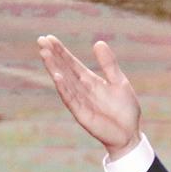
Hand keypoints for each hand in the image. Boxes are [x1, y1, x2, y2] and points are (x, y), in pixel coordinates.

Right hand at [37, 35, 142, 155]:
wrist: (130, 134)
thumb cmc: (124, 109)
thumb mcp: (120, 81)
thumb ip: (109, 64)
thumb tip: (98, 42)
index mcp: (90, 81)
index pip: (72, 63)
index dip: (61, 51)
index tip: (49, 38)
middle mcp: (81, 89)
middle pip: (64, 69)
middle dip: (53, 55)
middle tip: (40, 40)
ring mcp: (80, 101)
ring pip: (64, 82)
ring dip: (54, 68)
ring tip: (44, 54)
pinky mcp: (82, 114)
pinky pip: (71, 99)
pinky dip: (63, 88)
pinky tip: (56, 77)